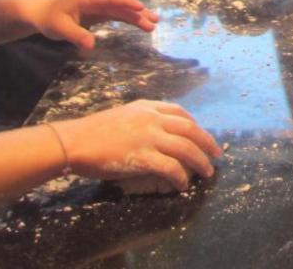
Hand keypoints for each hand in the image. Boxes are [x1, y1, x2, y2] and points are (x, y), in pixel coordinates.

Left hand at [28, 0, 157, 50]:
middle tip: (153, 21)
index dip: (126, 2)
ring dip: (137, 16)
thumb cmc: (49, 18)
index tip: (140, 7)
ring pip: (121, 10)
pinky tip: (140, 23)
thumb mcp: (59, 28)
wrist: (40, 14)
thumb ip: (75, 35)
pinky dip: (129, 19)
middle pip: (121, 4)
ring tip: (153, 23)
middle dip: (137, 12)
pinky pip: (117, 15)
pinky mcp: (99, 13)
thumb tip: (91, 46)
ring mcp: (99, 6)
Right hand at [54, 100, 219, 191]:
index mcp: (147, 107)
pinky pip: (170, 167)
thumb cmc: (93, 131)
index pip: (180, 112)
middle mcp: (152, 119)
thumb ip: (141, 121)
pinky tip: (182, 185)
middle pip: (190, 129)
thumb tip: (156, 133)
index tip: (202, 134)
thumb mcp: (122, 116)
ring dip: (200, 161)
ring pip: (185, 148)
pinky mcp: (143, 157)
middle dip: (207, 142)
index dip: (195, 124)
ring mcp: (149, 137)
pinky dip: (180, 177)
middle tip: (217, 154)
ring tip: (207, 172)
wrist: (75, 141)